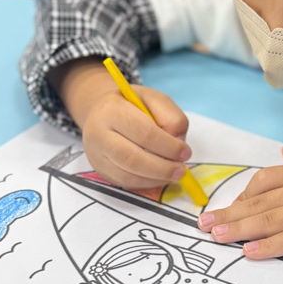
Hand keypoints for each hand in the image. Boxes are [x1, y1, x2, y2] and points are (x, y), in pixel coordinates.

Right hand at [51, 59, 190, 189]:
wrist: (102, 111)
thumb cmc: (133, 105)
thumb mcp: (155, 99)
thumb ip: (171, 117)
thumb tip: (178, 142)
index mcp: (112, 110)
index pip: (144, 133)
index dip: (168, 146)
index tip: (185, 152)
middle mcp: (98, 133)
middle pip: (132, 158)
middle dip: (162, 168)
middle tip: (181, 170)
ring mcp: (96, 154)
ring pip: (127, 175)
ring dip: (155, 178)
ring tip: (173, 174)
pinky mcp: (100, 170)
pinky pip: (125, 183)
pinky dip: (146, 184)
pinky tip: (159, 177)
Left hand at [197, 146, 282, 258]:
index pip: (264, 181)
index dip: (243, 195)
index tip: (229, 206)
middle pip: (257, 203)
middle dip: (228, 214)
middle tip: (204, 225)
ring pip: (267, 220)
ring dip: (239, 229)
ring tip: (217, 238)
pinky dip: (269, 246)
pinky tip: (250, 252)